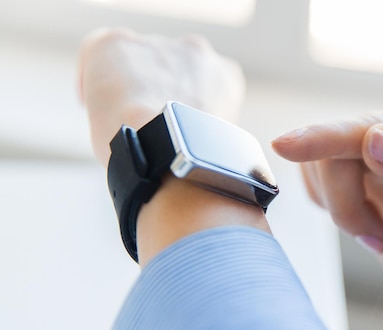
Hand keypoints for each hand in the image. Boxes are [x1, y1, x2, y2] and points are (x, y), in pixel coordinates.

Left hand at [77, 28, 266, 265]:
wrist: (173, 157)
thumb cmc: (198, 168)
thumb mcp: (218, 148)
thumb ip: (205, 134)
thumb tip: (186, 154)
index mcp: (226, 76)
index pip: (202, 81)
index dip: (184, 103)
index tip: (173, 123)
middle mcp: (195, 51)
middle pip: (168, 68)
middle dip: (157, 91)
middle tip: (147, 124)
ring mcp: (157, 47)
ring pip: (135, 64)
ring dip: (128, 88)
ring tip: (120, 123)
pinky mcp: (117, 45)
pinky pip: (98, 58)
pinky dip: (93, 86)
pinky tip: (94, 111)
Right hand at [272, 95, 382, 308]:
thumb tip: (377, 139)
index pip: (372, 125)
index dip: (328, 137)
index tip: (285, 146)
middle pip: (340, 146)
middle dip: (347, 202)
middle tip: (375, 239)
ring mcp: (374, 134)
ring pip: (321, 162)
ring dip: (341, 207)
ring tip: (376, 233)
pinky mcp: (350, 154)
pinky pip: (314, 172)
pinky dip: (329, 202)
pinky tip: (362, 216)